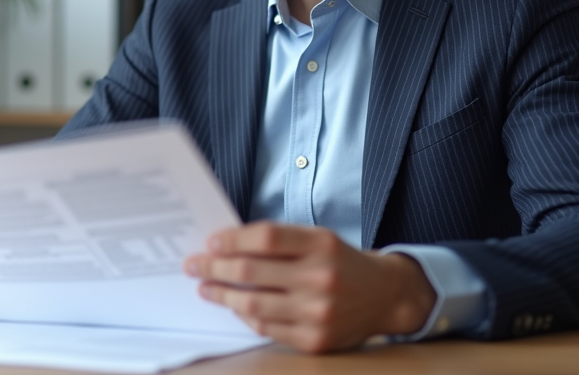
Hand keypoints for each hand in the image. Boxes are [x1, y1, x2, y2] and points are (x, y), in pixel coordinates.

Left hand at [183, 222, 435, 352]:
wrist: (385, 295)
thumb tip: (226, 246)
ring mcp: (318, 312)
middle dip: (215, 268)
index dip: (232, 239)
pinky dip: (245, 316)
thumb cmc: (341, 261)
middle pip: (253, 272)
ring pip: (254, 305)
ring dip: (222, 295)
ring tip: (205, 287)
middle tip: (193, 265)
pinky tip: (234, 306)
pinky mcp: (315, 340)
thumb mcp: (318, 238)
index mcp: (321, 244)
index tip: (210, 242)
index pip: (265, 238)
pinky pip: (267, 328)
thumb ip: (279, 241)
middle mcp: (321, 278)